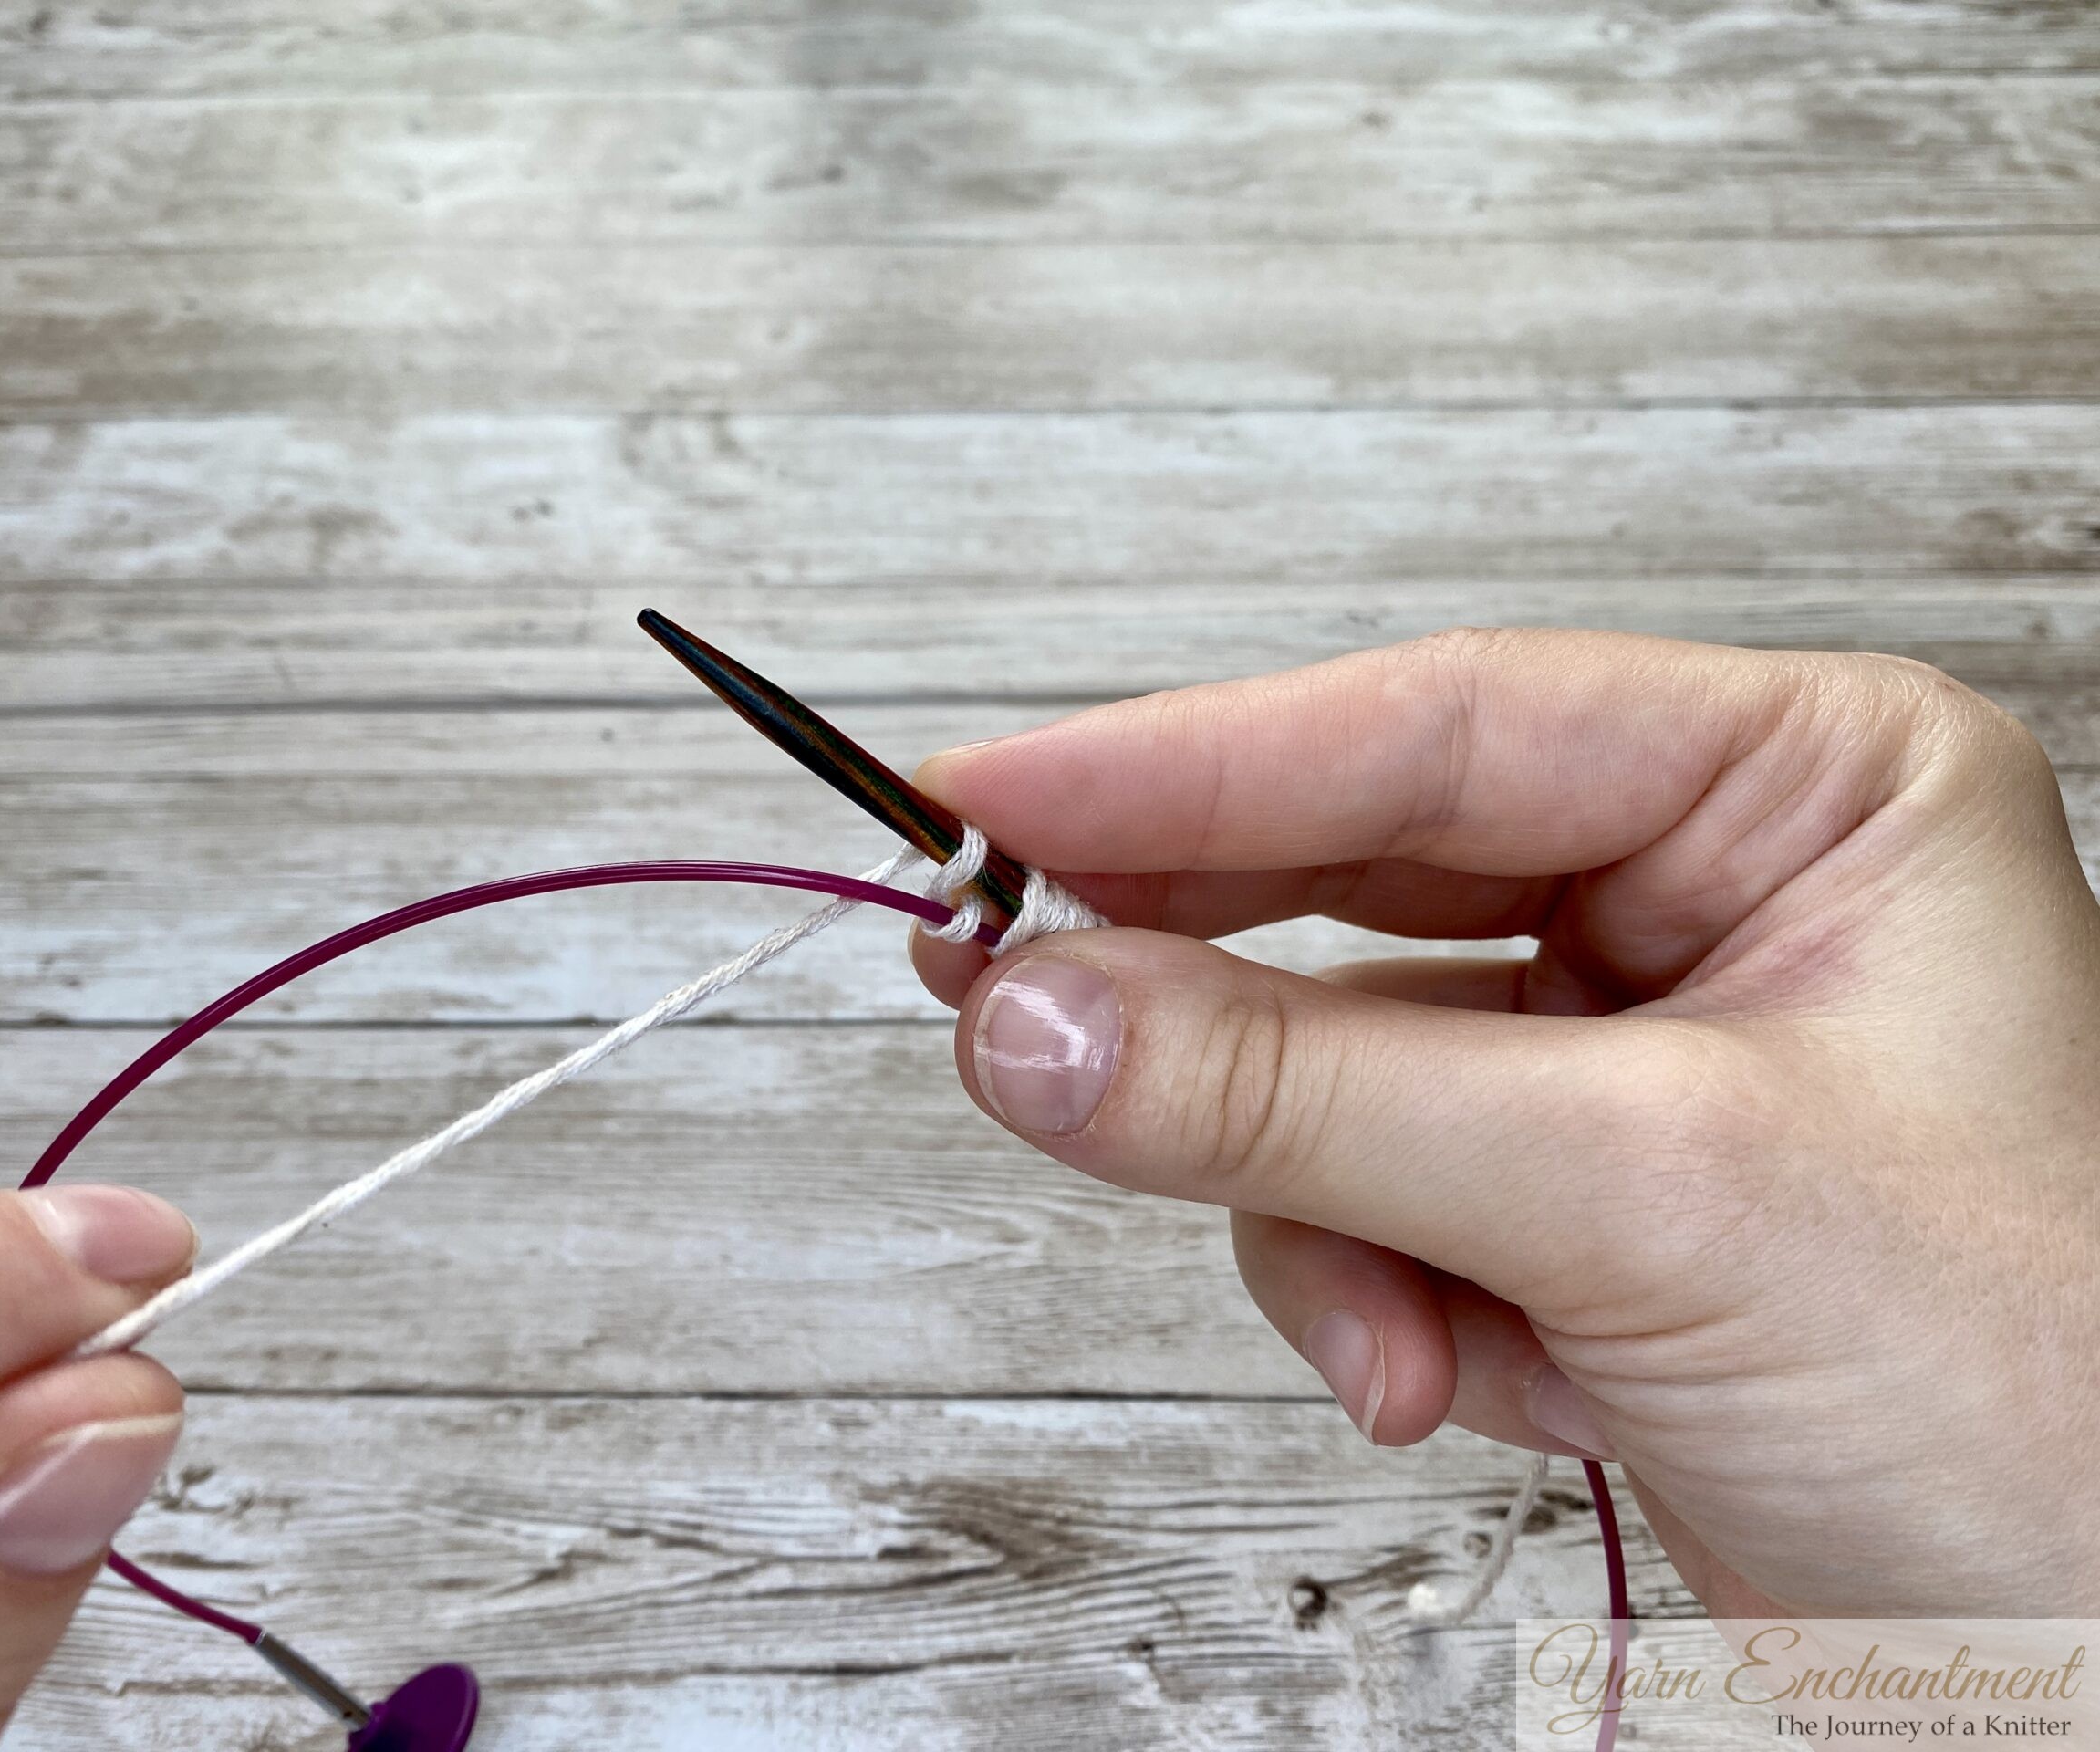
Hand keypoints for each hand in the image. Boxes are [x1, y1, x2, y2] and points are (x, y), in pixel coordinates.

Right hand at [911, 630, 2099, 1617]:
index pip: (1439, 730)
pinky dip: (1368, 1298)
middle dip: (1204, 982)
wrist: (2099, 1686)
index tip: (986, 802)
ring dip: (1314, 1208)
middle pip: (1362, 880)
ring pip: (1338, 1061)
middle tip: (993, 983)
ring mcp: (1634, 1059)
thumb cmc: (2042, 1417)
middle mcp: (1717, 899)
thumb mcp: (1647, 1202)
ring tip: (1376, 1334)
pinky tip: (1441, 1379)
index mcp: (1813, 791)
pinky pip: (1366, 1195)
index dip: (1188, 764)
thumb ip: (1310, 1095)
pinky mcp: (1571, 1205)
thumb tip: (1038, 1019)